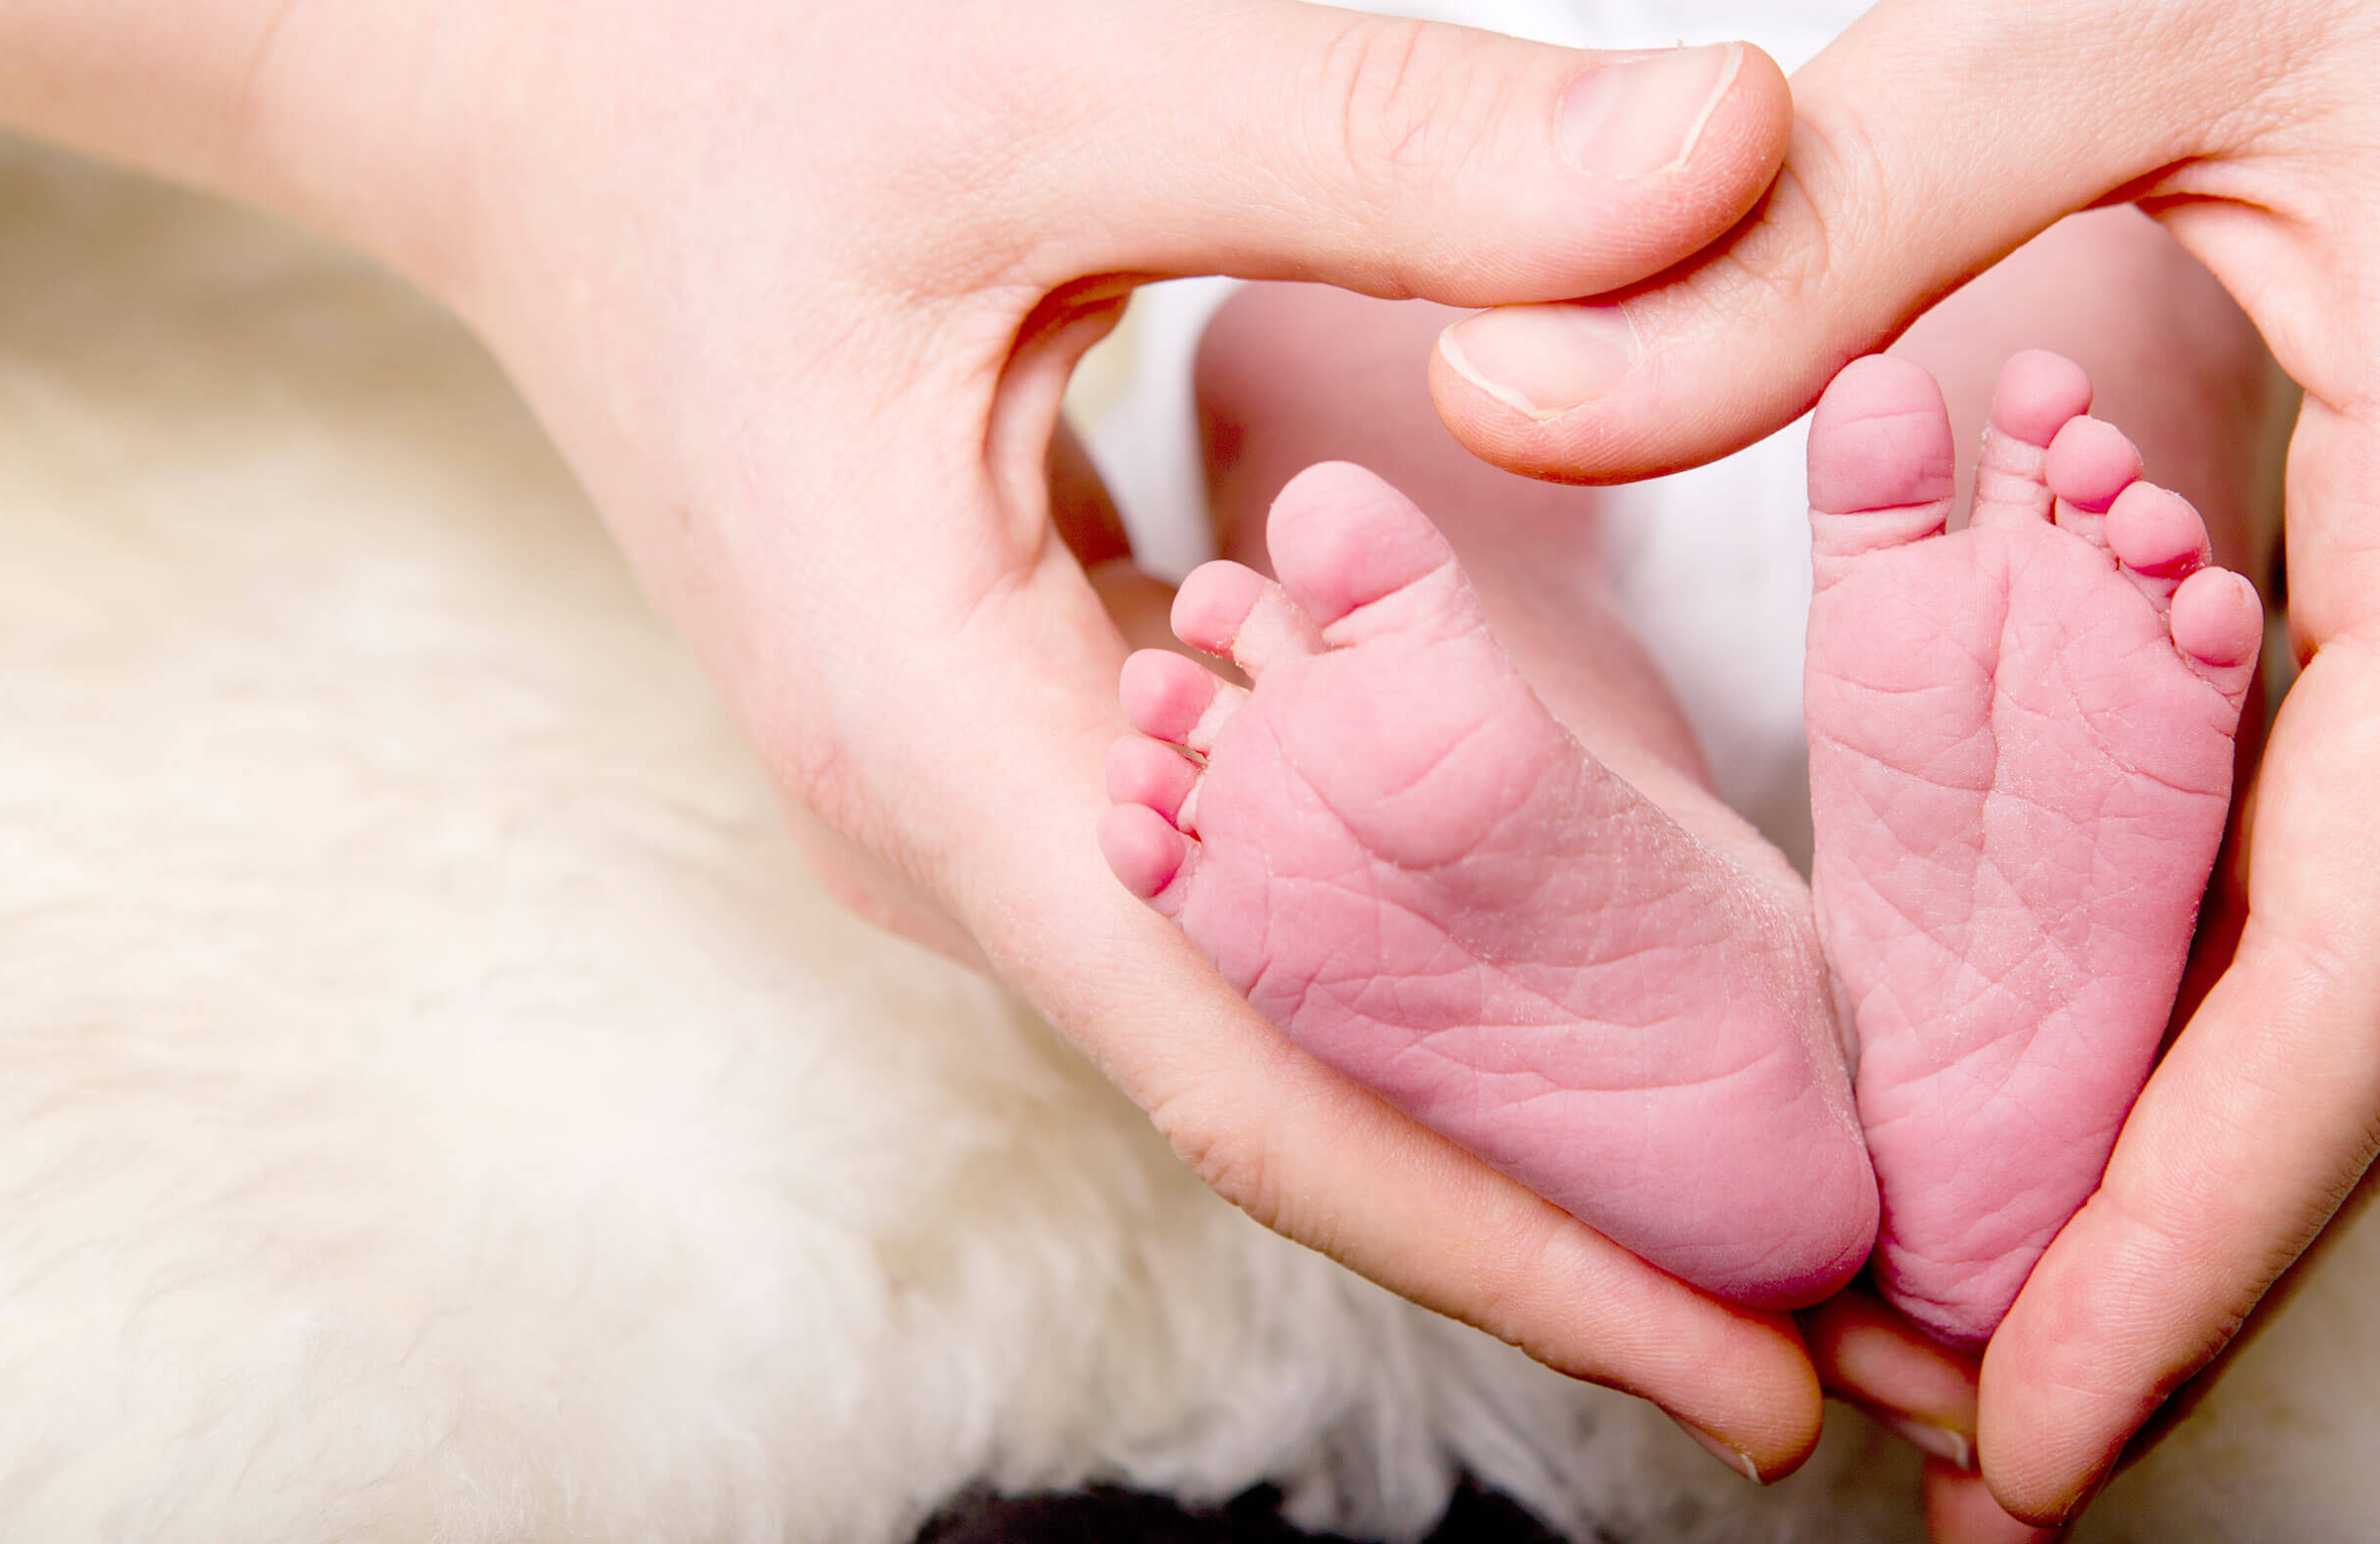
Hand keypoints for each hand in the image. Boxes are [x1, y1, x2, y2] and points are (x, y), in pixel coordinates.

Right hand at [3, 0, 1843, 1472]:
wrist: (521, 104)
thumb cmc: (730, 85)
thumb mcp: (1061, 83)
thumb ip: (1398, 144)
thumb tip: (1737, 169)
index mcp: (942, 737)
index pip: (1257, 1084)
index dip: (1519, 1254)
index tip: (1760, 1389)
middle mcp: (960, 825)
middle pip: (1292, 1095)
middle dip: (1566, 1227)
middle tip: (1857, 1332)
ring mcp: (982, 797)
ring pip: (1271, 1007)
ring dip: (1507, 1101)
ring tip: (1777, 1178)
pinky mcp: (1018, 736)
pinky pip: (1238, 896)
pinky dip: (1421, 949)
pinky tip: (1590, 959)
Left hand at [1427, 0, 2379, 1524]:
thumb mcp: (2115, 7)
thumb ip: (1816, 216)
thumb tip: (1515, 413)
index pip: (2365, 970)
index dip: (2203, 1223)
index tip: (2045, 1415)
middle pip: (2368, 1032)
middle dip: (2193, 1264)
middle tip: (1992, 1463)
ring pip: (2351, 955)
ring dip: (2191, 1158)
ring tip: (2005, 1336)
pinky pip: (2326, 834)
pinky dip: (2201, 994)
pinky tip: (2071, 1063)